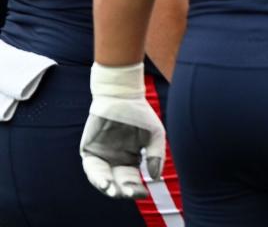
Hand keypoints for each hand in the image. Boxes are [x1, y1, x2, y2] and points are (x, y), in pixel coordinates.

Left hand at [80, 63, 164, 198]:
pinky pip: (91, 168)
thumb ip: (157, 155)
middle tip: (129, 193)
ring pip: (102, 178)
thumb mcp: (155, 135)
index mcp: (131, 159)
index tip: (143, 192)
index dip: (136, 189)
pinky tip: (105, 182)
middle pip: (117, 182)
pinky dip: (97, 176)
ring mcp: (101, 156)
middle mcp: (115, 160)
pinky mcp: (89, 150)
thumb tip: (155, 177)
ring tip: (114, 191)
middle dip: (123, 191)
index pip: (132, 180)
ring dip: (107, 187)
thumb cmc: (140, 113)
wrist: (122, 95)